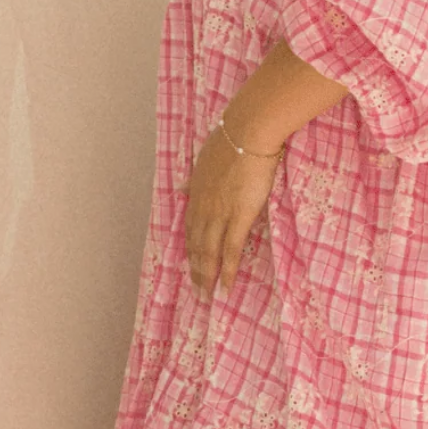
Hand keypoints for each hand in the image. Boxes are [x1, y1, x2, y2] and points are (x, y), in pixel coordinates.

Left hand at [178, 122, 280, 299]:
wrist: (247, 133)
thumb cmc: (230, 141)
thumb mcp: (203, 159)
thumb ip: (194, 179)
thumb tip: (180, 188)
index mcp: (195, 192)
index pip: (190, 227)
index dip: (189, 247)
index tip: (189, 264)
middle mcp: (203, 206)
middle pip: (196, 244)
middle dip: (194, 269)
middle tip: (195, 290)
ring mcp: (220, 212)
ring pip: (209, 251)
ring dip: (207, 275)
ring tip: (207, 295)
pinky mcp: (240, 215)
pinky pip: (231, 249)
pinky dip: (228, 270)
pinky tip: (226, 285)